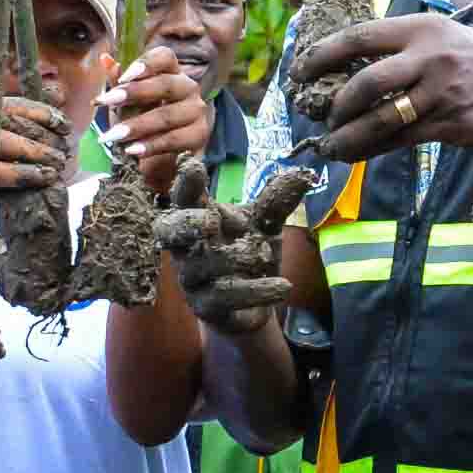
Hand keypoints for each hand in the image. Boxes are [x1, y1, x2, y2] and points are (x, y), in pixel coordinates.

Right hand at [0, 90, 74, 198]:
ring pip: (8, 143)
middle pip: (11, 122)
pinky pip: (1, 170)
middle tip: (65, 149)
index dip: (40, 112)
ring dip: (39, 154)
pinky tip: (44, 178)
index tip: (63, 124)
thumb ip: (12, 126)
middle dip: (44, 135)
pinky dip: (26, 174)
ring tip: (58, 164)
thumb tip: (57, 97)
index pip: (8, 104)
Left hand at [101, 43, 211, 190]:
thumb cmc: (143, 120)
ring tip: (113, 135)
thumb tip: (105, 60)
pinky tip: (132, 150)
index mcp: (172, 71)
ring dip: (137, 125)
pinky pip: (174, 139)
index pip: (166, 57)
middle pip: (166, 84)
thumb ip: (119, 82)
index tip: (123, 76)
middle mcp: (188, 87)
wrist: (161, 158)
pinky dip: (151, 145)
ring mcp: (197, 111)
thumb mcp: (127, 102)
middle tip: (107, 101)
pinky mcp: (199, 135)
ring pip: (167, 115)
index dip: (146, 64)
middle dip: (134, 93)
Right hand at [155, 157, 294, 326]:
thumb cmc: (250, 252)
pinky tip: (283, 286)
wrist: (257, 302)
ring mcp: (192, 277)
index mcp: (196, 217)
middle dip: (188, 223)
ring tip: (263, 255)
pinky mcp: (205, 306)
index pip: (184, 197)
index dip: (185, 184)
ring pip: (202, 264)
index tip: (192, 166)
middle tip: (210, 220)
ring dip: (236, 257)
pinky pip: (225, 296)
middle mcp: (186, 246)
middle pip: (170, 231)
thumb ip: (277, 201)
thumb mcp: (265, 223)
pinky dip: (256, 290)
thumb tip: (302, 174)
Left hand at [306, 12, 472, 165]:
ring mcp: (441, 91)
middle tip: (320, 115)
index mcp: (423, 28)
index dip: (323, 55)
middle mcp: (430, 56)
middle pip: (366, 81)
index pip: (360, 37)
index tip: (299, 71)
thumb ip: (403, 49)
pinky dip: (371, 149)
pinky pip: (399, 140)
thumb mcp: (445, 40)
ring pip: (380, 117)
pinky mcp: (449, 123)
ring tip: (331, 145)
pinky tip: (356, 154)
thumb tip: (349, 68)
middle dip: (336, 104)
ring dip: (348, 135)